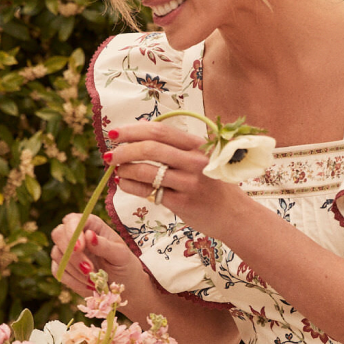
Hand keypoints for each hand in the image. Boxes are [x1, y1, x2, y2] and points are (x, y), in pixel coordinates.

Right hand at [50, 211, 143, 299]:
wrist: (123, 287)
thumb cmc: (124, 265)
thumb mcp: (121, 255)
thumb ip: (105, 245)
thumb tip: (89, 235)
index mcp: (91, 225)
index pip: (73, 220)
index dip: (72, 232)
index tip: (80, 248)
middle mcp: (76, 235)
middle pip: (58, 234)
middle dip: (72, 254)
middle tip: (89, 270)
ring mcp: (66, 251)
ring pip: (57, 255)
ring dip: (75, 270)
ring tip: (94, 281)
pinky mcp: (63, 268)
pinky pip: (59, 272)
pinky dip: (73, 281)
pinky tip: (88, 286)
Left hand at [105, 119, 248, 240]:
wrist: (233, 213)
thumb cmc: (212, 185)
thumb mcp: (201, 159)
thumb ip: (176, 149)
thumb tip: (139, 138)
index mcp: (197, 145)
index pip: (160, 130)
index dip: (134, 130)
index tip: (115, 133)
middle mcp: (194, 161)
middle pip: (151, 148)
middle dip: (124, 149)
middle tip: (110, 154)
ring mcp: (189, 182)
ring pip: (148, 170)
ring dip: (125, 168)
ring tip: (116, 169)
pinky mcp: (182, 202)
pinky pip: (149, 192)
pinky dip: (131, 186)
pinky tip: (123, 183)